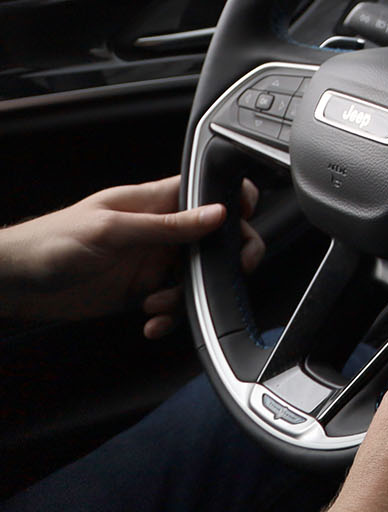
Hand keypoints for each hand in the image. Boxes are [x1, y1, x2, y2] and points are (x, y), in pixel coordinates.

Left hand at [0, 175, 262, 335]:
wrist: (14, 282)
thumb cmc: (50, 241)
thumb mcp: (112, 230)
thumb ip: (166, 224)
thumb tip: (217, 214)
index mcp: (156, 201)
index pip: (211, 190)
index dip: (236, 202)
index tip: (241, 225)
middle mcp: (161, 230)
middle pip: (217, 239)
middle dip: (226, 261)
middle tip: (219, 278)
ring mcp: (153, 261)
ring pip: (199, 277)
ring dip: (188, 297)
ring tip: (158, 305)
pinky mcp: (141, 291)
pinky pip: (173, 305)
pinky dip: (169, 318)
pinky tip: (152, 322)